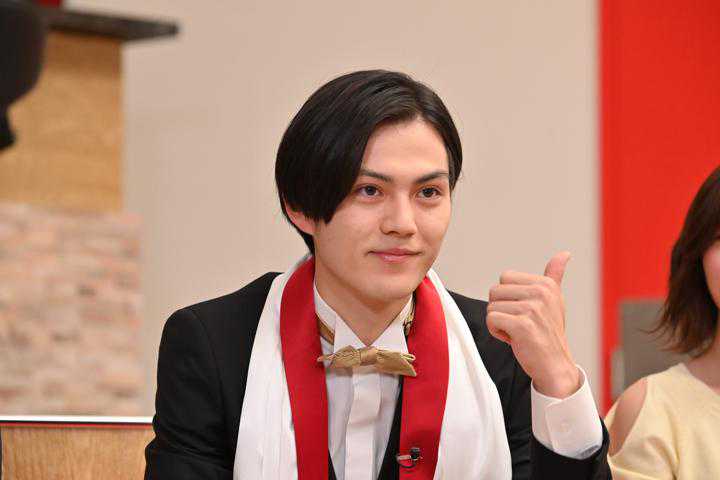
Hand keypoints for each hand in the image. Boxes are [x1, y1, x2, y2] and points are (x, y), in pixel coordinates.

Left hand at [486, 251, 580, 397]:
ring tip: (518, 332)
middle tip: (520, 323)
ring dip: (499, 323)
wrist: (555, 364)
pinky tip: (513, 339)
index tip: (524, 312)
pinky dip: (497, 332)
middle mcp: (541, 293)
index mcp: (545, 284)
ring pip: (491, 307)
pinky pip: (491, 320)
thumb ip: (554, 276)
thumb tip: (565, 254)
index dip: (508, 297)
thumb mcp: (554, 300)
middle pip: (495, 291)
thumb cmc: (549, 332)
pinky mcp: (522, 325)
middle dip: (501, 309)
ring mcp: (532, 309)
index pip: (504, 278)